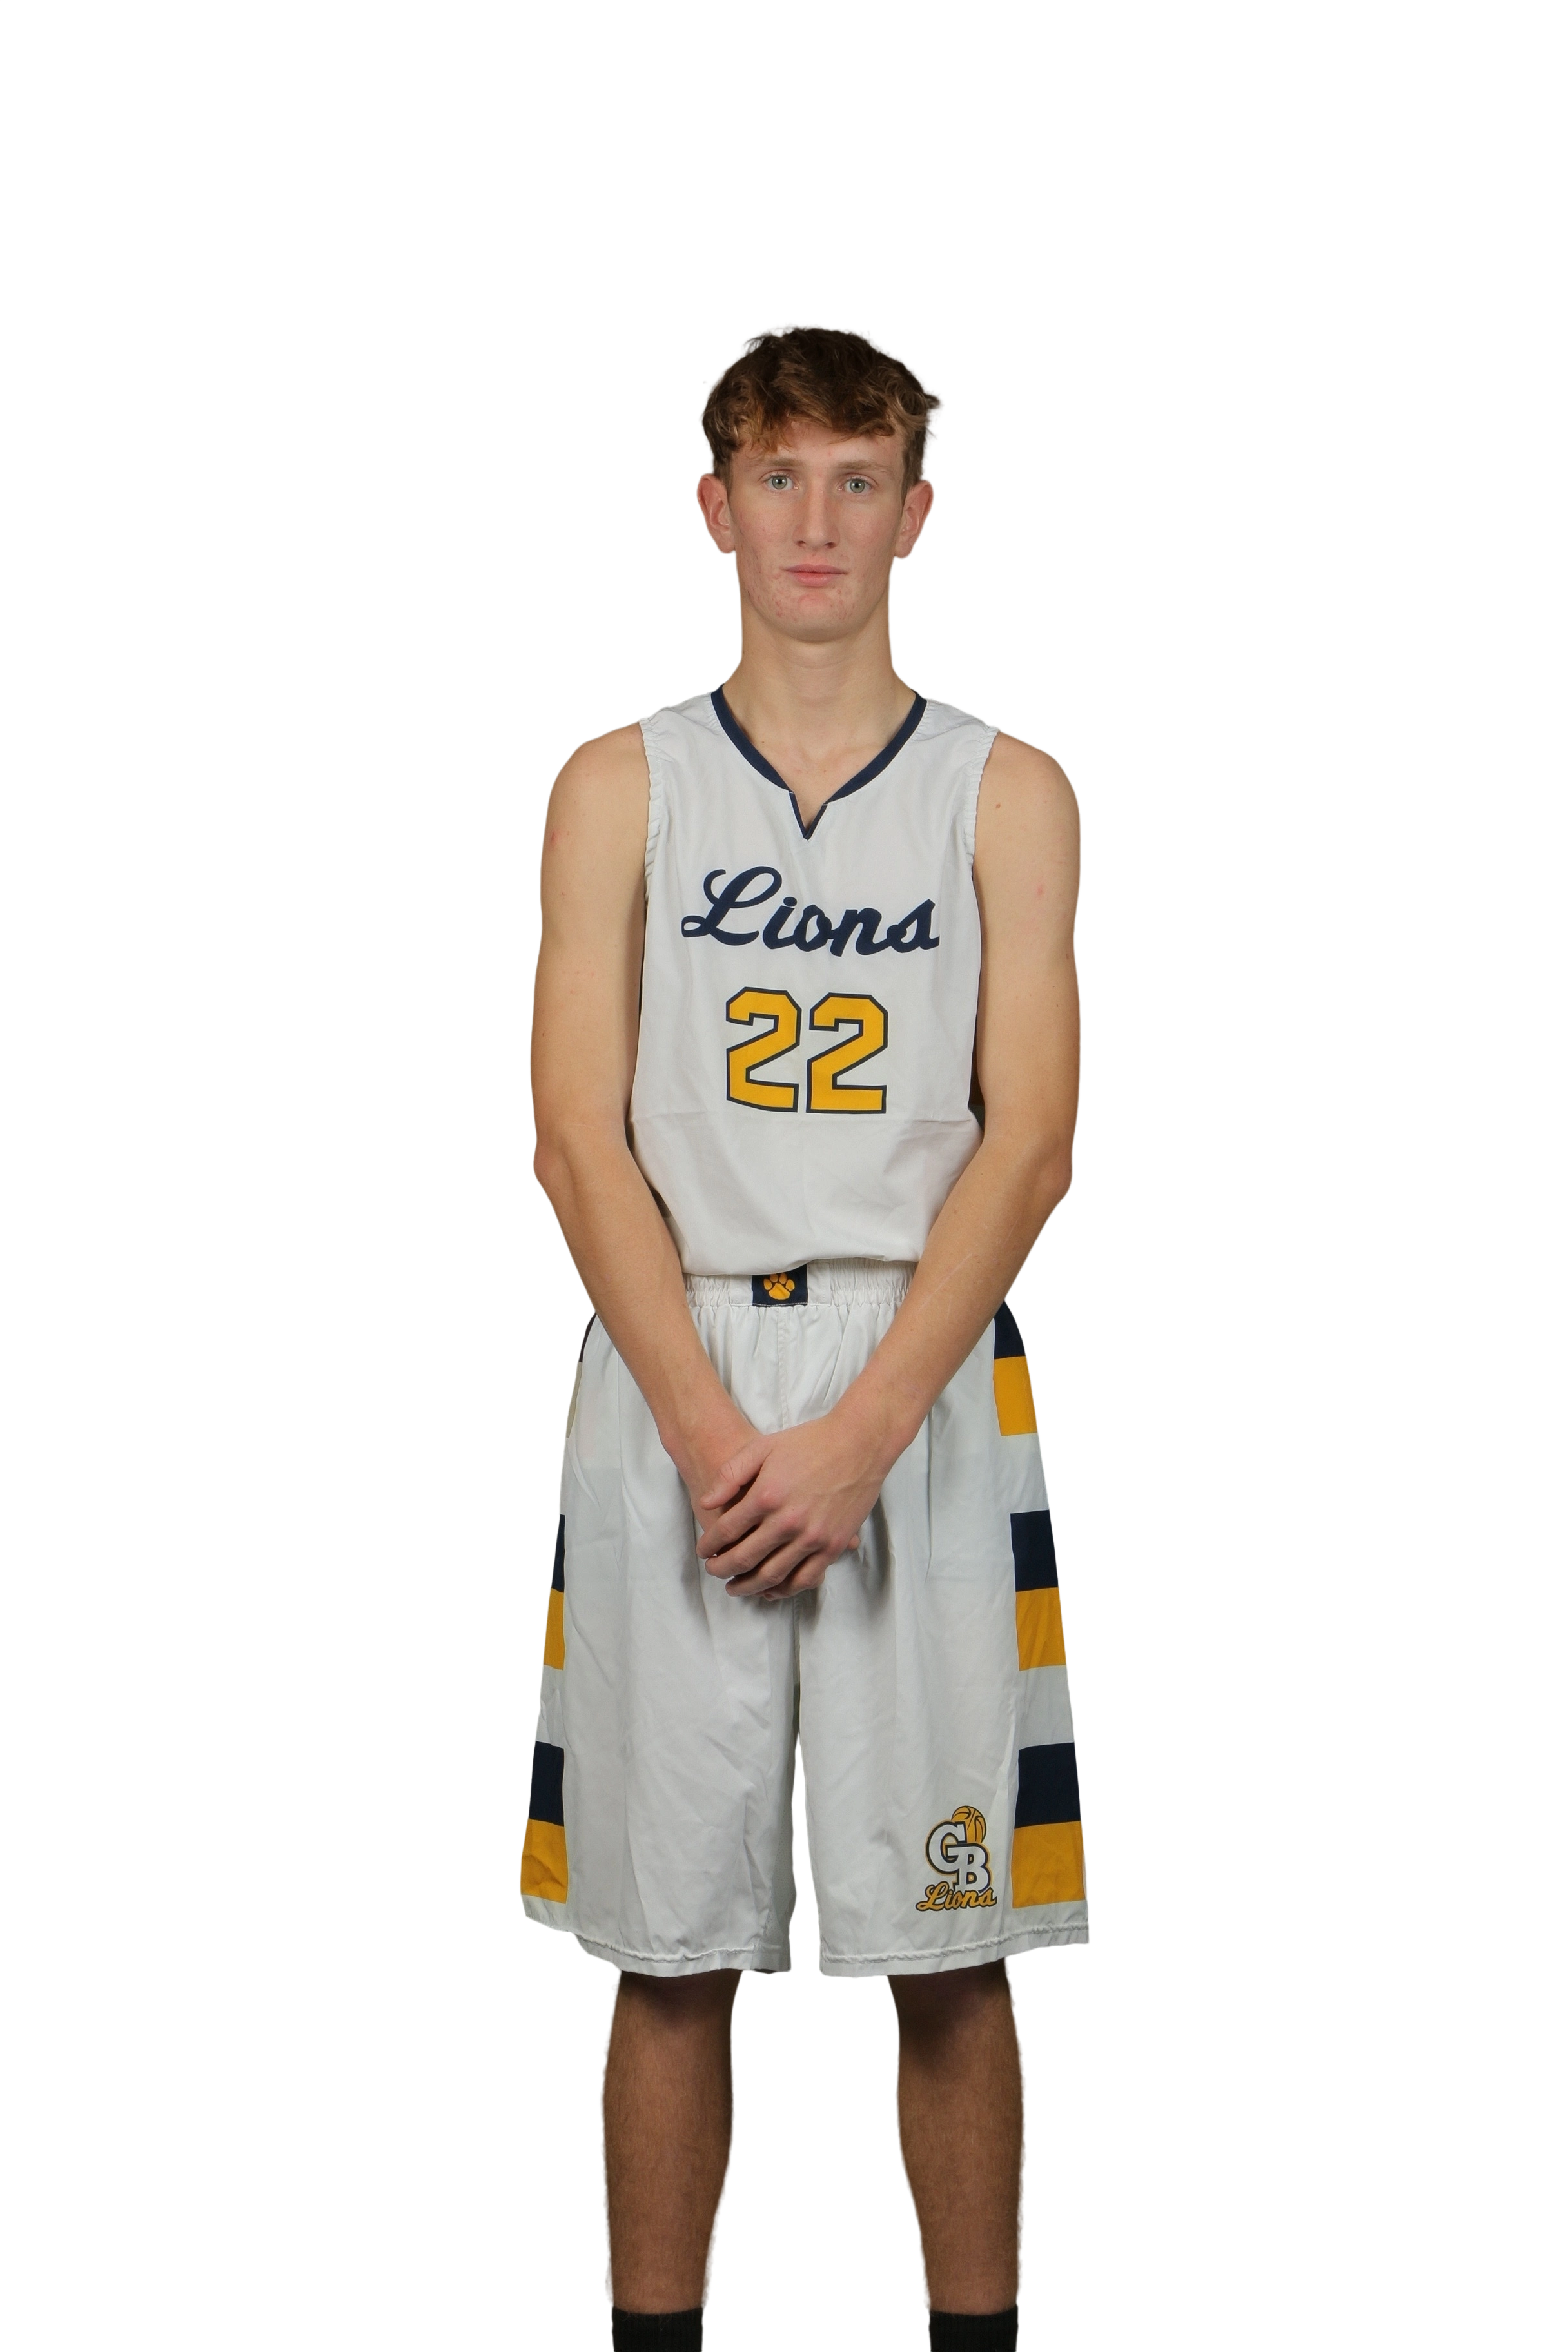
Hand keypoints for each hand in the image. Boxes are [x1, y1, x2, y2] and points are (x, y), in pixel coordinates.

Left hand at [695, 1403, 894, 1600]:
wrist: (859, 1444)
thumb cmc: (809, 1442)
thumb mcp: (762, 1447)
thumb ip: (730, 1475)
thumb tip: (706, 1504)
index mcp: (766, 1496)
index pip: (726, 1531)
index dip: (709, 1545)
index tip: (702, 1551)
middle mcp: (787, 1521)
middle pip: (744, 1558)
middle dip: (721, 1569)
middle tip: (713, 1571)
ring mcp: (812, 1537)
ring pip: (772, 1575)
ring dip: (748, 1586)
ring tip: (735, 1588)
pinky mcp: (833, 1546)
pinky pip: (805, 1579)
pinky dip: (785, 1590)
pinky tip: (771, 1590)